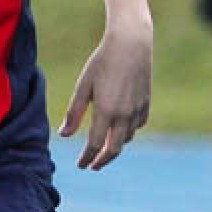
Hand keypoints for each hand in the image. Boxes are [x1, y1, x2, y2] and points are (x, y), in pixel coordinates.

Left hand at [59, 24, 151, 169]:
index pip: (95, 145)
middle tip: (92, 166)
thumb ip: (74, 112)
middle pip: (114, 149)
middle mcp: (125, 114)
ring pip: (127, 137)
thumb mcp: (83, 87)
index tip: (80, 165)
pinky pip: (138, 125)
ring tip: (103, 148)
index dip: (86, 158)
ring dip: (115, 146)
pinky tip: (121, 131)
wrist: (132, 44)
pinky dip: (128, 132)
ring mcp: (138, 109)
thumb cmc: (102, 63)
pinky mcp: (147, 103)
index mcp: (106, 111)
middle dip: (102, 160)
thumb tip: (64, 135)